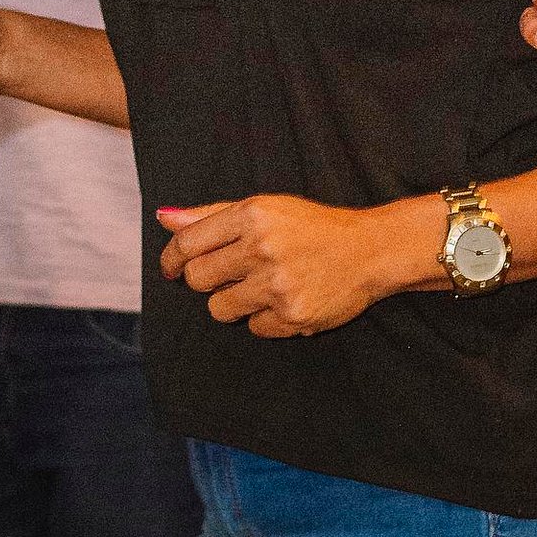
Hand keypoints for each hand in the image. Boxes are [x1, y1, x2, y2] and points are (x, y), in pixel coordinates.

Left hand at [158, 195, 388, 336]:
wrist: (371, 250)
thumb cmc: (313, 228)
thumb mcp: (265, 209)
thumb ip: (212, 215)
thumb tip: (164, 217)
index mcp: (253, 215)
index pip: (188, 243)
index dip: (172, 259)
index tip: (172, 269)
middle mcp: (263, 248)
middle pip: (198, 279)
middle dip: (205, 281)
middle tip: (227, 276)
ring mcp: (278, 284)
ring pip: (220, 308)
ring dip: (233, 302)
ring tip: (260, 288)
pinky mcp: (293, 315)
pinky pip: (254, 327)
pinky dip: (265, 318)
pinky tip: (286, 300)